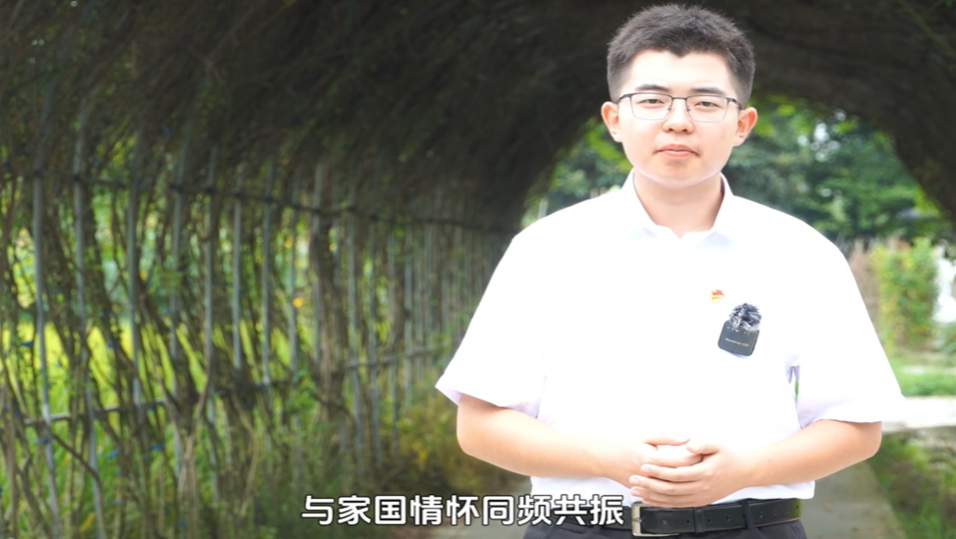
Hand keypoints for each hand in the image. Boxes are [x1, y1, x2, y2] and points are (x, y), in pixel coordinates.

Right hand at [595, 434, 703, 488]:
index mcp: (650, 458)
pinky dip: (673, 491)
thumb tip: (685, 438)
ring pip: (671, 489)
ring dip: (685, 482)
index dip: (695, 457)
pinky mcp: (642, 490)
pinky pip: (661, 495)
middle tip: (703, 463)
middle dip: (694, 470)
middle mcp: (648, 474)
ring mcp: (645, 485)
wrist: (603, 456)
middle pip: (678, 476)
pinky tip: (680, 486)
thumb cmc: (622, 444)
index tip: (703, 451)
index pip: (680, 462)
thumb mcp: (644, 435)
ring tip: (694, 474)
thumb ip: (666, 437)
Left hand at [628, 440, 756, 507]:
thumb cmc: (729, 455)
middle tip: (634, 479)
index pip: (676, 473)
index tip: (644, 465)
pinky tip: (650, 500)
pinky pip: (678, 505)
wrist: (745, 470)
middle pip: (671, 489)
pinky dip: (662, 503)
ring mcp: (701, 497)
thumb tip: (689, 445)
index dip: (659, 470)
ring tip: (636, 491)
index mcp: (705, 472)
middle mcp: (702, 488)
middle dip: (650, 484)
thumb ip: (702, 443)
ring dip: (652, 496)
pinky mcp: (700, 501)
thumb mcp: (718, 444)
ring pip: (672, 500)